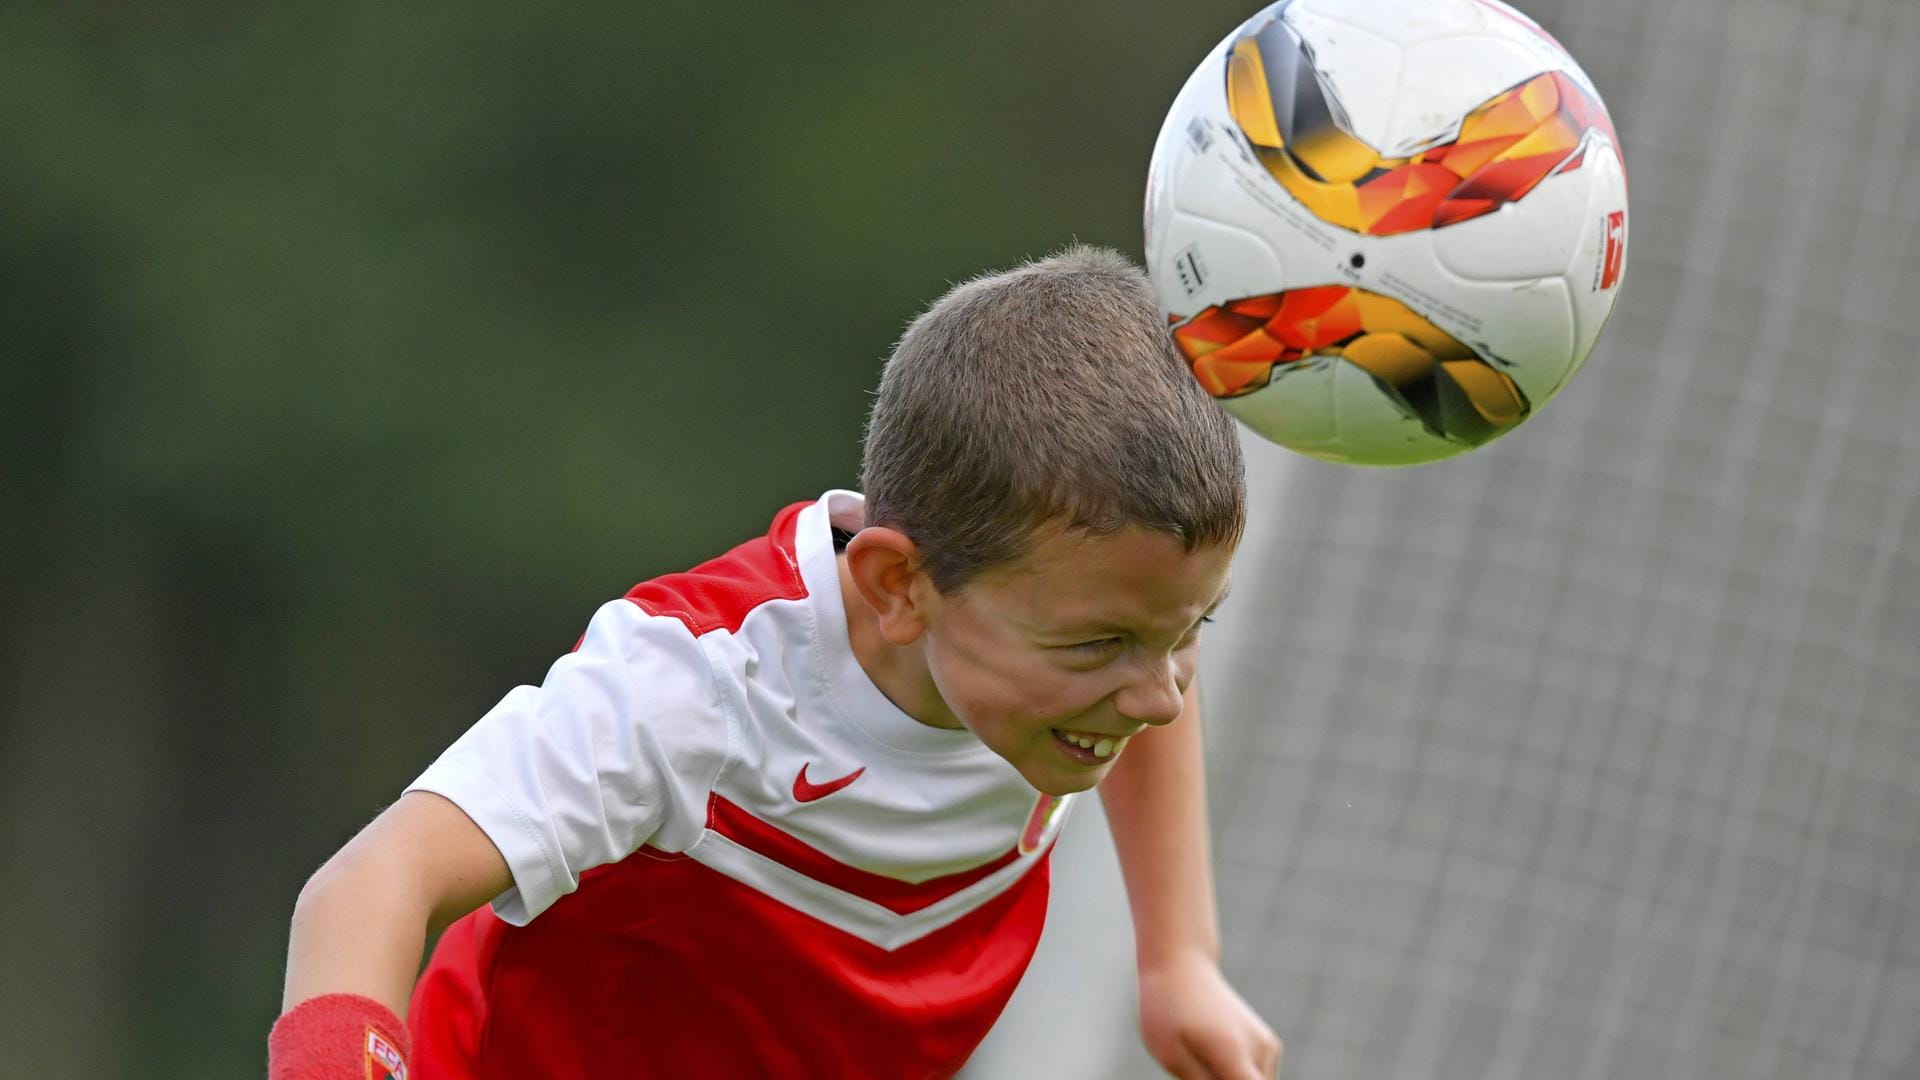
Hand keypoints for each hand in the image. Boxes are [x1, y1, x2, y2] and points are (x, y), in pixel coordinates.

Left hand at [1137, 952, 1281, 1078]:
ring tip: (1196, 1063)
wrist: (1181, 964)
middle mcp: (1259, 1051)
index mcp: (1232, 1054)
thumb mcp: (1172, 1056)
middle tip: (1197, 1070)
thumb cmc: (1167, 1010)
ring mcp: (1267, 1047)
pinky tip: (1208, 1058)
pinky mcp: (1266, 1045)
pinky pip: (1252, 1079)